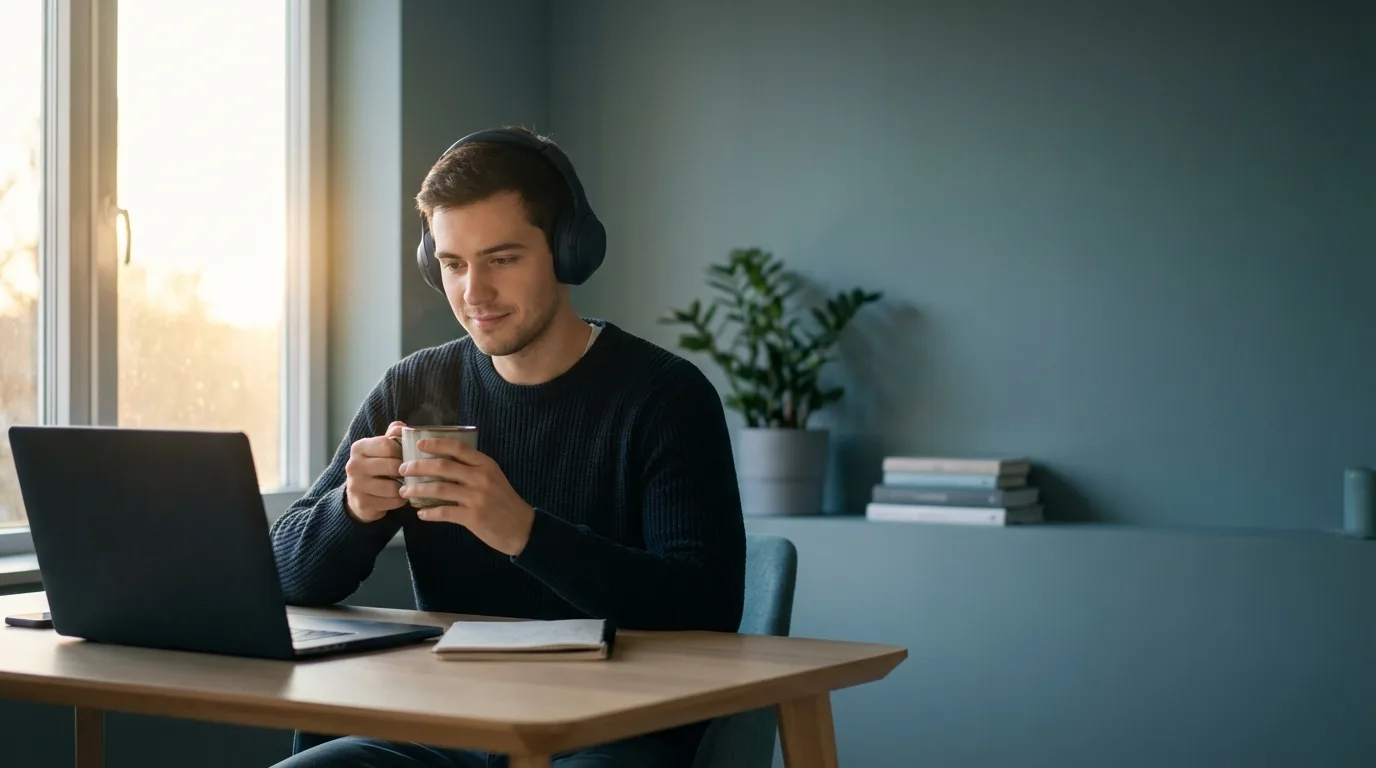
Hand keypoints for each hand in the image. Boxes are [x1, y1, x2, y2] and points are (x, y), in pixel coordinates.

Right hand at [343, 421, 405, 522]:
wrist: (359, 496)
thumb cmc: (376, 467)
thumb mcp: (381, 448)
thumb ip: (393, 435)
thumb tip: (404, 427)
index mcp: (359, 448)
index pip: (387, 445)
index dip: (403, 450)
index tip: (407, 455)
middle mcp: (354, 465)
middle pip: (392, 466)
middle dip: (406, 470)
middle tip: (412, 472)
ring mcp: (356, 486)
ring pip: (393, 487)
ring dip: (405, 487)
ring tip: (407, 485)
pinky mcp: (363, 503)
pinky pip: (392, 501)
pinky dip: (401, 500)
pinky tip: (400, 496)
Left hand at [398, 437, 534, 555]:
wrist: (522, 528)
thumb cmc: (504, 501)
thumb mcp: (493, 478)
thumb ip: (472, 469)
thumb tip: (442, 463)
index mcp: (486, 465)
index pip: (458, 448)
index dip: (436, 444)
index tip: (419, 444)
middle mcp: (481, 478)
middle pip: (443, 467)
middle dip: (418, 466)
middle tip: (403, 469)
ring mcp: (477, 497)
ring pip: (439, 489)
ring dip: (418, 490)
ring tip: (405, 491)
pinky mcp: (473, 517)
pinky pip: (444, 512)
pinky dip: (429, 513)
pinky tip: (421, 514)